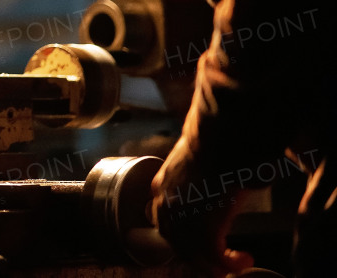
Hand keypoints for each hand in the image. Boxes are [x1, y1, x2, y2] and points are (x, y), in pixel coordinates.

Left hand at [150, 136, 254, 275]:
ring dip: (214, 264)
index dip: (180, 236)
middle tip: (215, 265)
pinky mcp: (205, 227)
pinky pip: (216, 255)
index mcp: (162, 187)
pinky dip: (231, 263)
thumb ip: (194, 179)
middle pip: (175, 242)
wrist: (220, 140)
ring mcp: (184, 218)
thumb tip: (212, 183)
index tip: (196, 244)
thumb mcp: (194, 162)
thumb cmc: (214, 144)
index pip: (164, 221)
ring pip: (194, 254)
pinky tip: (244, 259)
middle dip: (196, 257)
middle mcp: (166, 204)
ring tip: (232, 264)